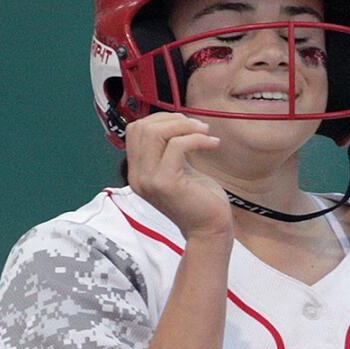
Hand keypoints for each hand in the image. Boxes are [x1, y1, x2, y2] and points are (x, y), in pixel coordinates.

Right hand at [123, 113, 231, 238]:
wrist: (209, 229)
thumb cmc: (199, 198)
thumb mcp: (179, 168)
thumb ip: (169, 148)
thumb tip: (175, 120)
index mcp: (137, 171)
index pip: (135, 130)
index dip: (161, 119)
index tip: (185, 125)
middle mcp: (137, 176)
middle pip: (143, 128)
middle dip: (174, 120)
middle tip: (198, 127)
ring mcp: (148, 180)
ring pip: (155, 133)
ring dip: (185, 126)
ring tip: (206, 133)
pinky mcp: (166, 183)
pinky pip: (177, 145)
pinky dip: (198, 139)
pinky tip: (214, 143)